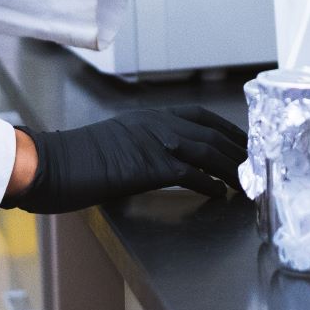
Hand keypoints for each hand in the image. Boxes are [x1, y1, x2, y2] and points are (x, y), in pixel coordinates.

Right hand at [2, 107, 247, 213]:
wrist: (53, 163)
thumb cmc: (76, 158)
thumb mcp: (115, 140)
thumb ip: (141, 143)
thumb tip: (160, 158)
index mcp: (149, 116)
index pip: (200, 115)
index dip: (226, 128)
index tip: (242, 138)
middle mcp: (157, 124)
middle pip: (210, 133)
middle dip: (237, 148)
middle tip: (256, 162)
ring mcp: (154, 143)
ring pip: (207, 151)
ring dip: (231, 167)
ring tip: (246, 181)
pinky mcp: (150, 166)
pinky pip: (191, 174)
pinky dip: (210, 184)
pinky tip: (220, 194)